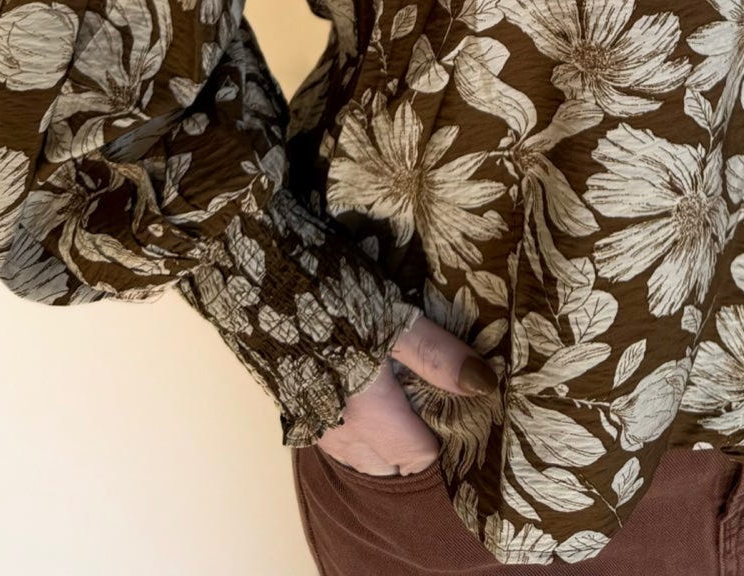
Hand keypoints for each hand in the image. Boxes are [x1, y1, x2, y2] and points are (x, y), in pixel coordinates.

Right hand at [313, 311, 499, 477]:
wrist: (258, 277)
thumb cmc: (329, 296)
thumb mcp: (393, 318)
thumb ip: (438, 357)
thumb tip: (485, 386)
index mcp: (368, 420)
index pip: (422, 458)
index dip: (450, 439)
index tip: (468, 411)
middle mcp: (340, 436)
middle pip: (394, 466)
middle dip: (421, 445)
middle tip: (444, 404)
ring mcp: (314, 426)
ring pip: (365, 458)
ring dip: (390, 441)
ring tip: (412, 398)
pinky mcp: (297, 410)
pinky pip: (341, 441)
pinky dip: (363, 431)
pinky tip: (371, 393)